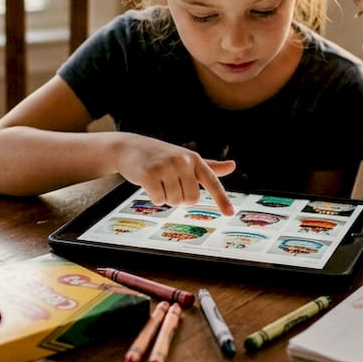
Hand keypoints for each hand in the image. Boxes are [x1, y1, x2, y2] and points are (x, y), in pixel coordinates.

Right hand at [113, 134, 235, 213]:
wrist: (129, 147)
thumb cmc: (161, 155)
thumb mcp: (186, 158)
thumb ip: (209, 166)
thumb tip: (233, 166)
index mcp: (194, 159)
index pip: (212, 182)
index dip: (222, 199)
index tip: (230, 213)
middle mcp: (183, 161)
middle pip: (191, 199)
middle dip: (181, 199)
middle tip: (170, 185)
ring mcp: (166, 167)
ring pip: (175, 201)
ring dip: (166, 198)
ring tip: (158, 182)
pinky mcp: (149, 174)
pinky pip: (159, 200)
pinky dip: (154, 198)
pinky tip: (149, 184)